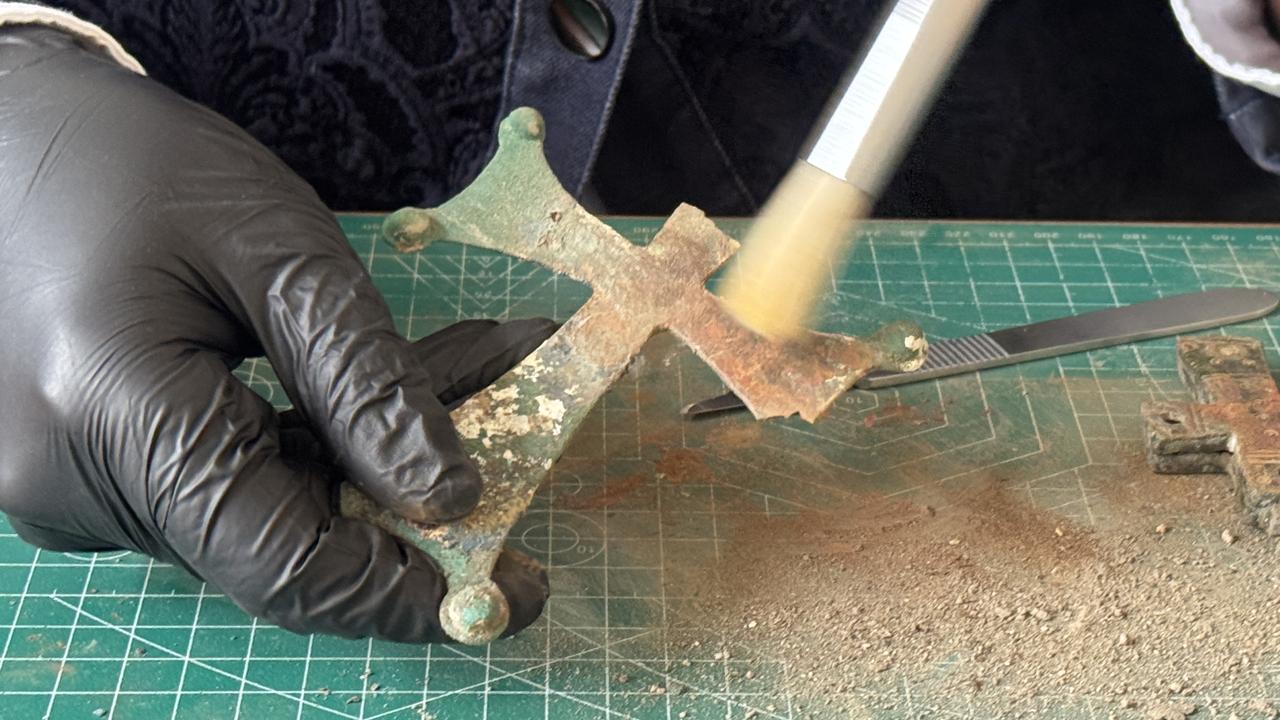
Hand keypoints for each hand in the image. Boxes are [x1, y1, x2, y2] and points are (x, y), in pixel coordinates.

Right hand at [0, 25, 554, 641]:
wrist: (8, 134)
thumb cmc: (136, 164)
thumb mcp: (278, 249)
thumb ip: (362, 381)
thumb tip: (446, 495)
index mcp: (108, 412)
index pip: (281, 561)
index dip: (402, 587)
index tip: (507, 587)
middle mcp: (66, 480)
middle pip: (271, 546)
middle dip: (395, 515)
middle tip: (497, 460)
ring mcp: (60, 485)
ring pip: (246, 521)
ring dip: (349, 472)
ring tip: (440, 383)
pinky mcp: (75, 473)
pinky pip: (206, 491)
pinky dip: (290, 455)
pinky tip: (342, 396)